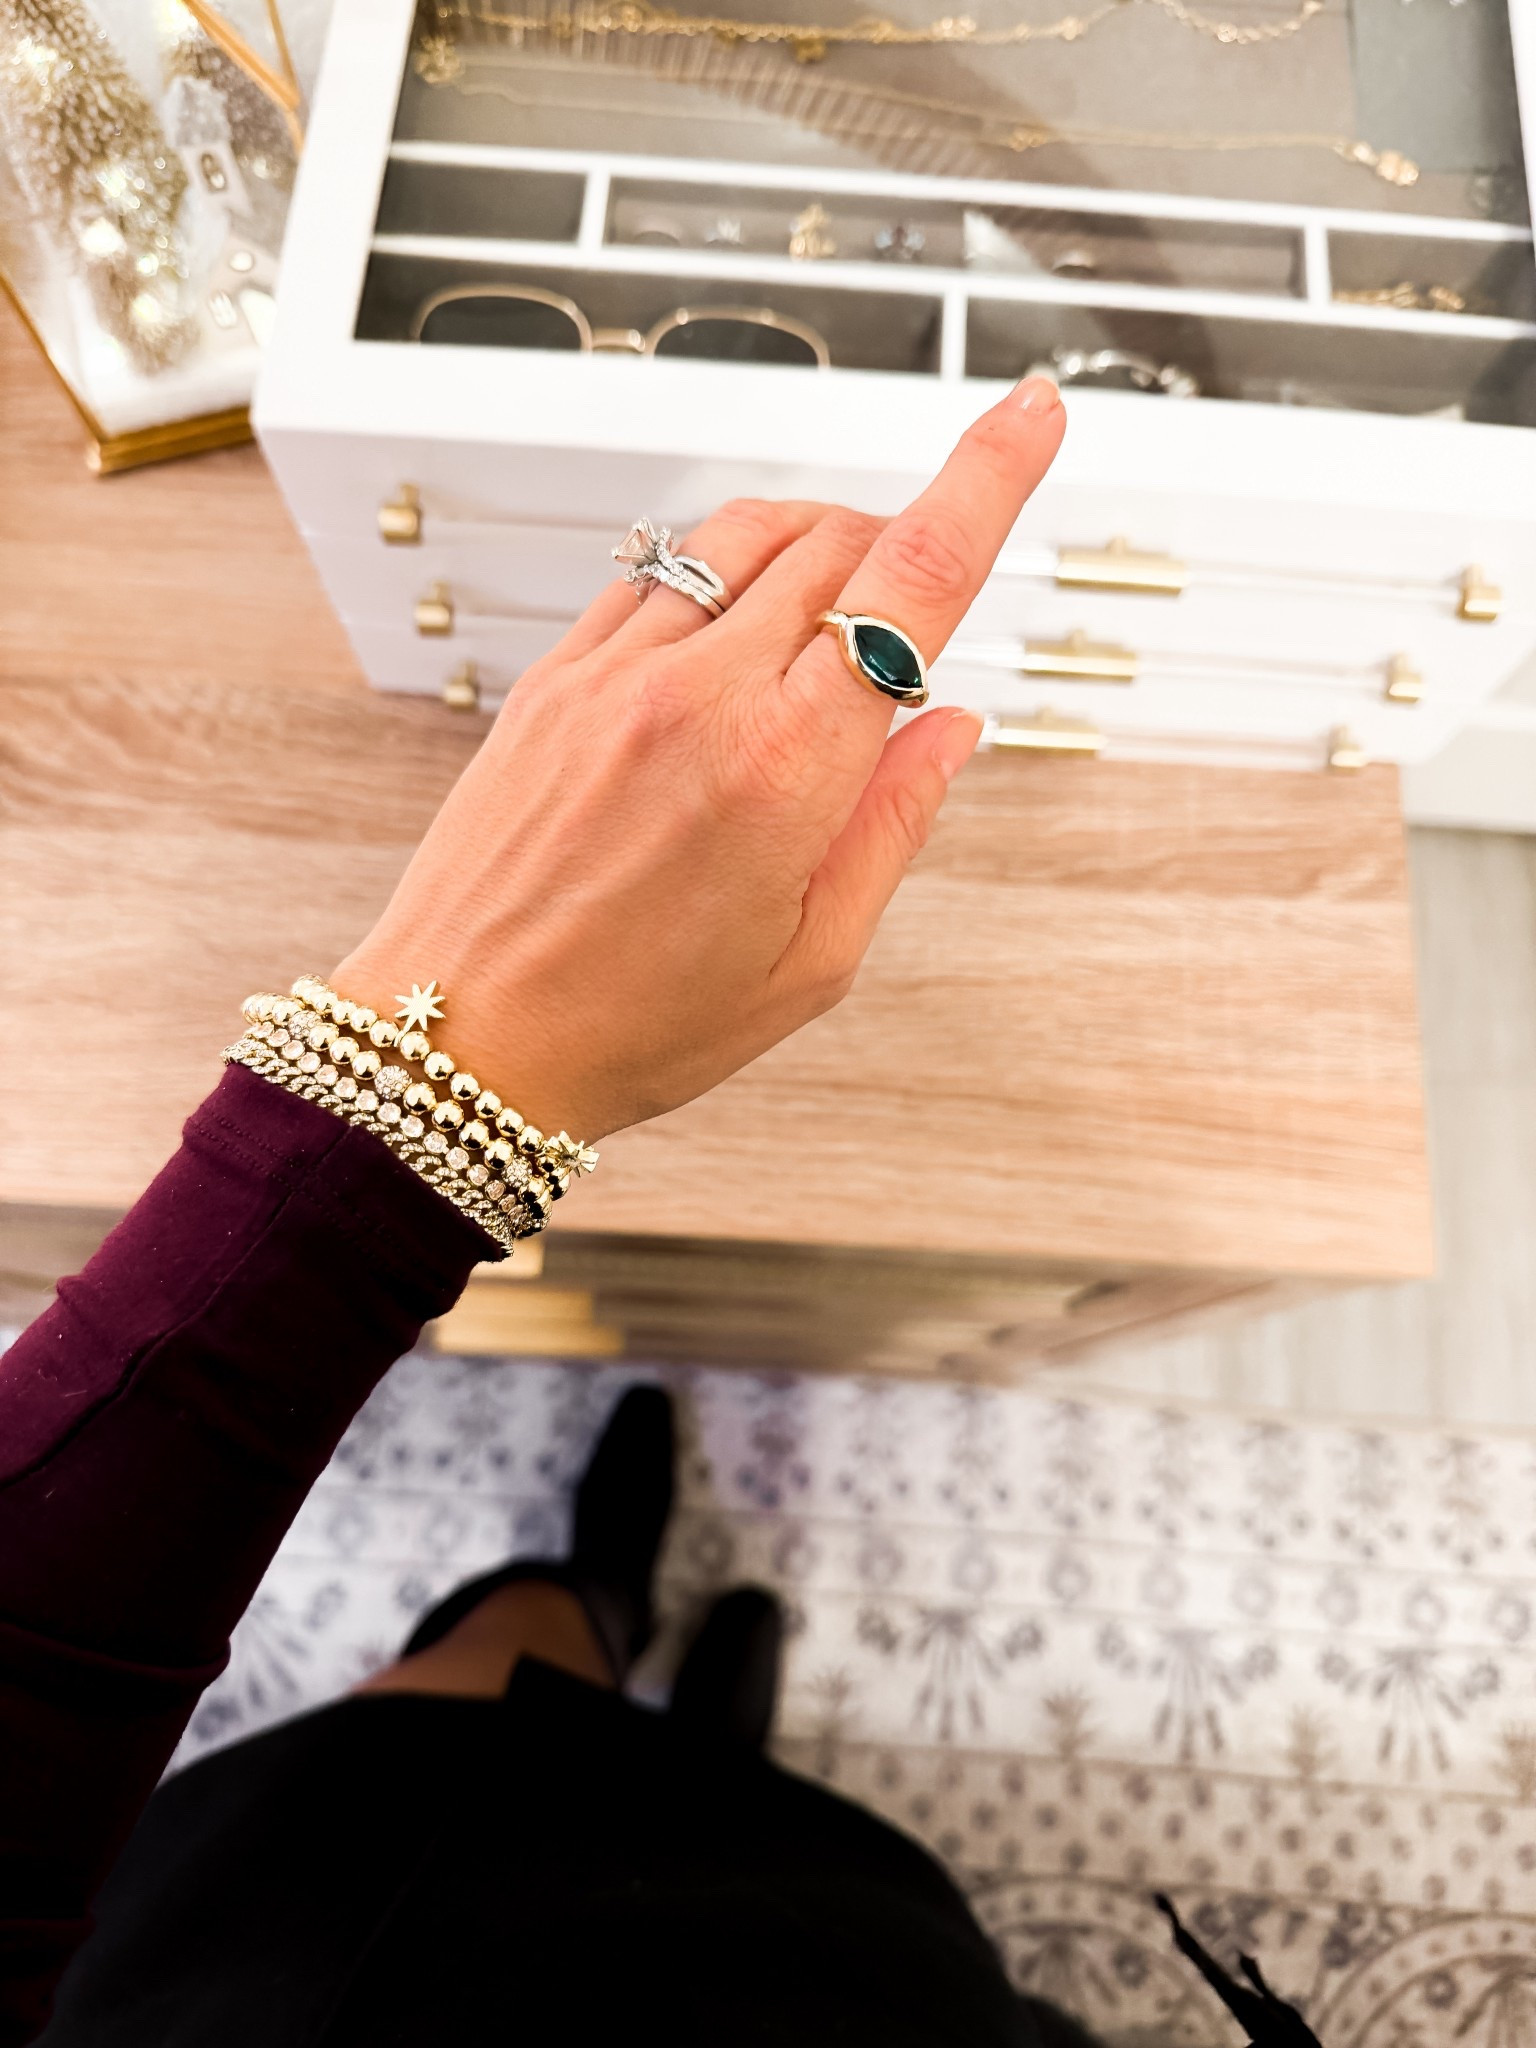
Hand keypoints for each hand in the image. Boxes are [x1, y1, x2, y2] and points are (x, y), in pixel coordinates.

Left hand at [335, 376, 1064, 1139]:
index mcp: (781, 772)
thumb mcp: (810, 962)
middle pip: (838, 540)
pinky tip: (731, 640)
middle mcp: (696, 696)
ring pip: (746, 536)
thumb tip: (950, 727)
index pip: (914, 580)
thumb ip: (893, 828)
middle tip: (915, 613)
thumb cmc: (635, 1024)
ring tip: (829, 621)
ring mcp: (612, 673)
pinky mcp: (554, 674)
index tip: (1031, 417)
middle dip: (902, 546)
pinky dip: (723, 576)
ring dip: (816, 545)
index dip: (988, 479)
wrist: (462, 1038)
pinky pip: (659, 570)